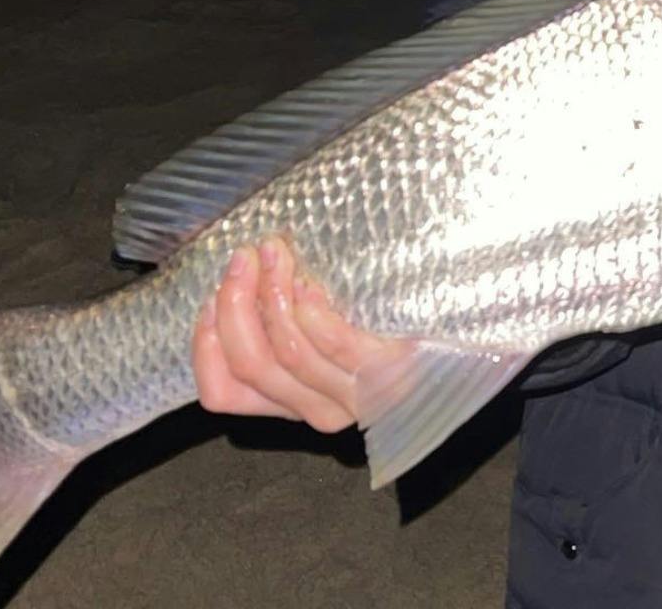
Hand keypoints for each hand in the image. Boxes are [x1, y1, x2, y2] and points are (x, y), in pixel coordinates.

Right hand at [193, 237, 408, 432]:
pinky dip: (312, 311)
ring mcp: (352, 397)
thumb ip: (278, 318)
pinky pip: (333, 344)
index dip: (206, 344)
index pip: (222, 393)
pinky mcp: (386, 374)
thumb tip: (238, 274)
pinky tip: (310, 282)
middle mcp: (315, 410)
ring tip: (277, 251)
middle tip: (244, 256)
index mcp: (289, 402)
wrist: (455, 341)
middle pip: (251, 364)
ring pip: (288, 350)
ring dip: (273, 292)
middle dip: (236, 302)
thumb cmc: (383, 321)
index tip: (209, 296)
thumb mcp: (320, 328)